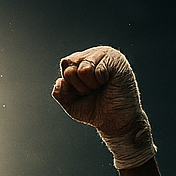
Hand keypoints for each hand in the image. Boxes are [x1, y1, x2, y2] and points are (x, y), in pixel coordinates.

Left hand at [52, 46, 154, 168]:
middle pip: (69, 65)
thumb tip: (60, 81)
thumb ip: (60, 92)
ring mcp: (104, 54)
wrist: (115, 121)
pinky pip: (96, 71)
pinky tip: (108, 83)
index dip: (71, 84)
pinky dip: (100, 82)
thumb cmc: (95, 110)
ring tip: (100, 87)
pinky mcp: (115, 59)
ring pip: (82, 68)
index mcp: (81, 61)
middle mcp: (92, 54)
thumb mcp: (71, 104)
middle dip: (78, 85)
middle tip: (92, 91)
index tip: (83, 92)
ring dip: (90, 85)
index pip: (65, 64)